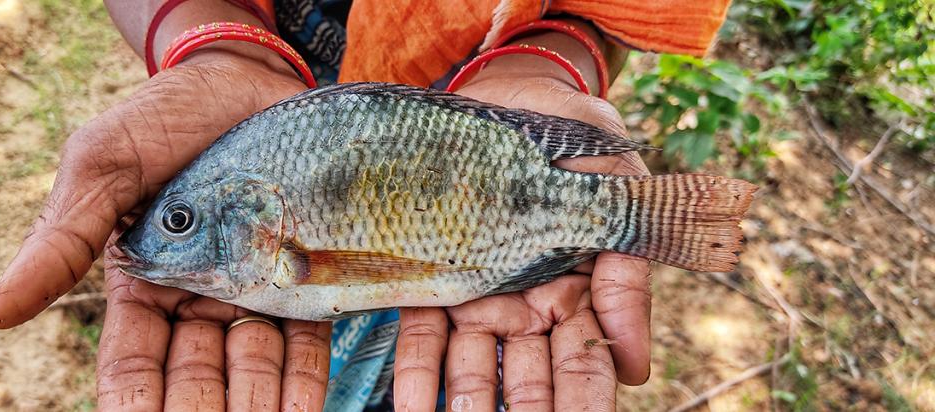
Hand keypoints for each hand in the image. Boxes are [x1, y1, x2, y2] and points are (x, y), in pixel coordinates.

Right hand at [0, 52, 332, 410]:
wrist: (240, 77)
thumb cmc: (160, 119)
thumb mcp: (100, 171)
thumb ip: (62, 242)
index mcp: (142, 282)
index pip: (134, 363)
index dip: (138, 404)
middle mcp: (198, 295)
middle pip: (199, 375)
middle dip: (205, 410)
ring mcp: (254, 286)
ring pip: (252, 365)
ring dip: (257, 404)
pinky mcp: (306, 270)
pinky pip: (304, 334)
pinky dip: (304, 378)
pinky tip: (306, 410)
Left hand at [392, 76, 650, 408]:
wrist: (504, 90)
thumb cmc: (571, 132)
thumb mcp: (611, 180)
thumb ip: (625, 266)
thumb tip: (635, 368)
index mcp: (578, 288)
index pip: (585, 361)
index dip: (581, 400)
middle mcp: (527, 304)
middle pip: (528, 376)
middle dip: (523, 409)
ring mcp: (478, 294)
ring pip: (473, 365)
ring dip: (466, 401)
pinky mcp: (432, 276)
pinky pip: (424, 330)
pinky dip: (417, 371)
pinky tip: (411, 406)